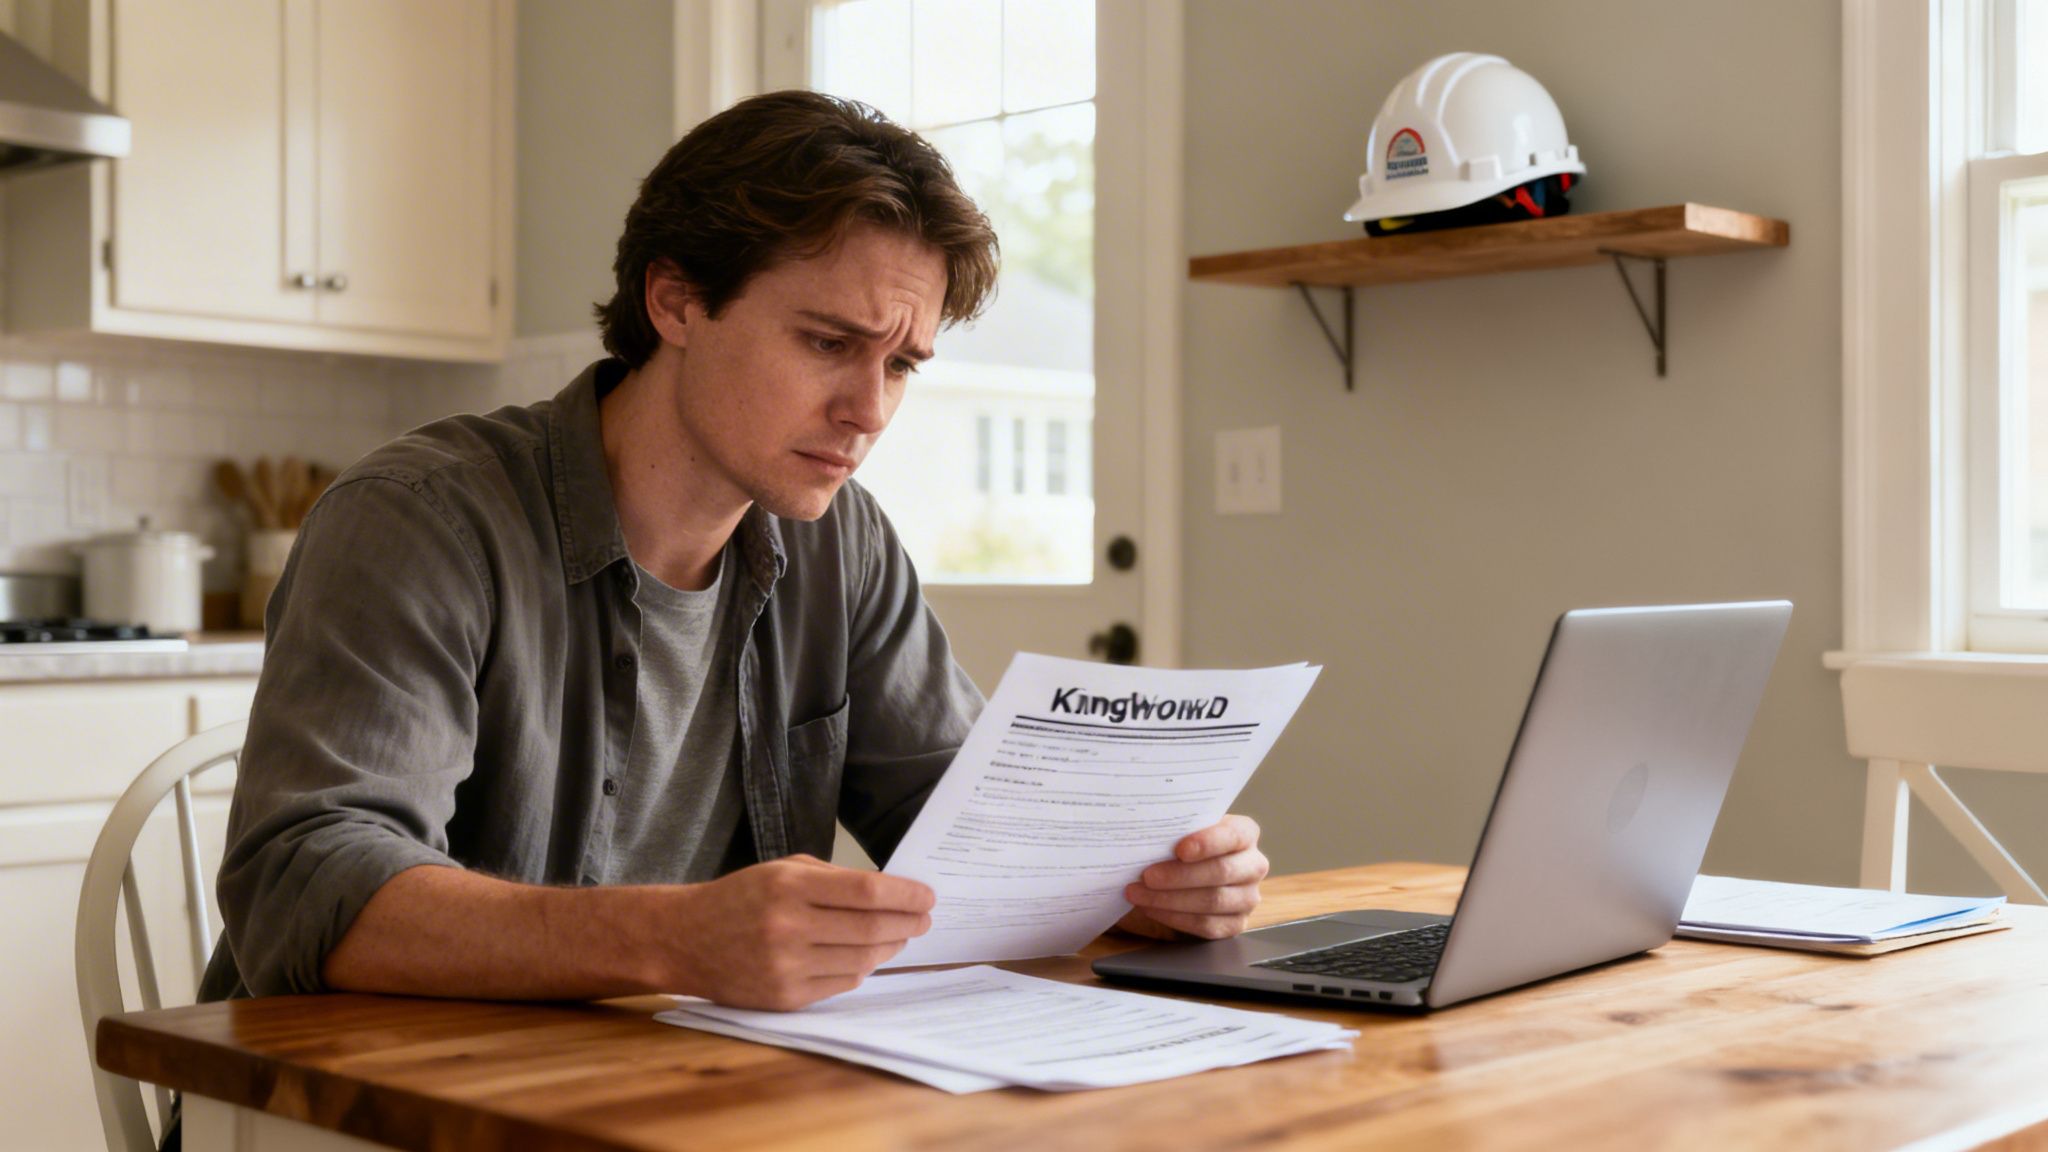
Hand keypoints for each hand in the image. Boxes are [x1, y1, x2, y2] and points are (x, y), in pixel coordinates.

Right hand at [668, 855, 933, 1010]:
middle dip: (907, 924)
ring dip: (889, 948)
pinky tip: (866, 957)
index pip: (866, 892)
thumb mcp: (781, 870)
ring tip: (899, 937)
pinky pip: (841, 983)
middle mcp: (788, 927)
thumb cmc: (740, 898)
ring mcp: (786, 966)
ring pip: (861, 960)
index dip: (905, 895)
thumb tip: (890, 893)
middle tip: (924, 920)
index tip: (927, 896)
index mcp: (789, 886)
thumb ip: (833, 879)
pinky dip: (861, 969)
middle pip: (871, 928)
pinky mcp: (784, 997)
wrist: (684, 939)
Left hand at [1115, 814, 1267, 940]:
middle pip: (1221, 871)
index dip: (1208, 843)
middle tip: (1147, 876)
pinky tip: (1151, 908)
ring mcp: (1248, 897)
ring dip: (1169, 899)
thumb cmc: (1181, 845)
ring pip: (1213, 901)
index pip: (1234, 835)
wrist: (1184, 874)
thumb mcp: (1182, 831)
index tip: (1179, 850)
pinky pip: (1206, 925)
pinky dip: (1174, 917)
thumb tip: (1148, 831)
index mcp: (1245, 834)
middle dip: (1179, 875)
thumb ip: (1175, 828)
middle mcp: (1253, 865)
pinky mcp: (1235, 923)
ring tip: (1138, 893)